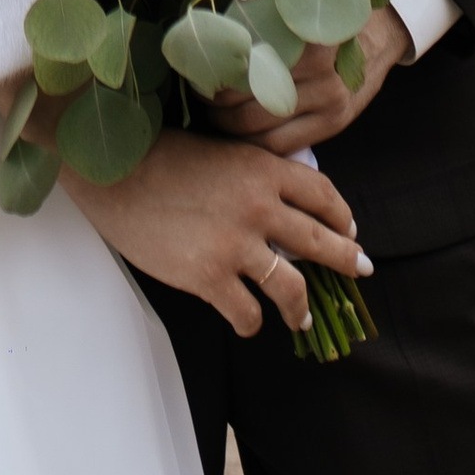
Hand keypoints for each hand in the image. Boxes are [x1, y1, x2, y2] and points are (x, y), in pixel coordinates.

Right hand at [61, 130, 368, 338]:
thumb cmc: (161, 156)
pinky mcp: (209, 277)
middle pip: (322, 241)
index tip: (350, 228)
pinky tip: (248, 321)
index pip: (323, 194)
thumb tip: (285, 207)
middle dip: (347, 259)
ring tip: (303, 318)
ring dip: (303, 308)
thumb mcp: (221, 151)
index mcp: (263, 169)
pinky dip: (251, 323)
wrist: (114, 172)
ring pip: (293, 289)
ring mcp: (235, 245)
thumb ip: (255, 177)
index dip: (342, 215)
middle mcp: (258, 206)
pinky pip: (247, 314)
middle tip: (360, 270)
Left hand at [208, 2, 410, 157]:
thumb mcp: (297, 2)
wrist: (379, 32)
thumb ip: (262, 15)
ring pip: (262, 129)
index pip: (245, 65)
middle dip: (216, 104)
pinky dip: (256, 143)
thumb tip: (209, 29)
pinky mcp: (336, 123)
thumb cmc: (326, 14)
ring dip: (231, 127)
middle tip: (201, 95)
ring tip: (216, 115)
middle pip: (249, 101)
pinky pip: (283, 146)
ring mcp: (330, 100)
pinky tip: (242, 132)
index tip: (197, 71)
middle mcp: (319, 71)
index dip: (214, 74)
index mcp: (303, 35)